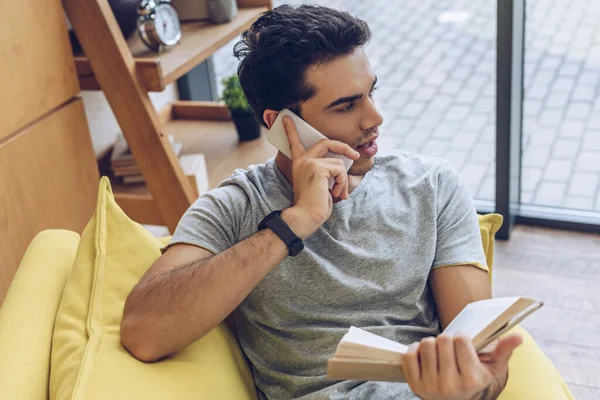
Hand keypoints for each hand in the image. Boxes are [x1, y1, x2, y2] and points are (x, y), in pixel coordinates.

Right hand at [280, 116, 358, 238]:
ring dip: (342, 179)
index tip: (286, 117)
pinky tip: (336, 193)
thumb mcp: (319, 184)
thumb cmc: (313, 205)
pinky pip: (339, 170)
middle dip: (343, 147)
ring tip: (337, 193)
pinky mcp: (318, 168)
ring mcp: (309, 163)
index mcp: (300, 164)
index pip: (294, 143)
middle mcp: (302, 160)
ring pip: (338, 163)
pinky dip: (342, 183)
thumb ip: (325, 171)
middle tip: (355, 155)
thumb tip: (341, 163)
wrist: (306, 216)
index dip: (291, 130)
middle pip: (326, 142)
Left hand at [401, 333, 522, 399]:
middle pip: (442, 339)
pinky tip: (425, 357)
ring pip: (426, 344)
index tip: (463, 343)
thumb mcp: (491, 368)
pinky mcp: (414, 385)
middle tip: (450, 349)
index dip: (461, 337)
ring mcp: (430, 387)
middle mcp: (451, 386)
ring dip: (431, 344)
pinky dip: (415, 350)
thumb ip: (504, 350)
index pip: (460, 340)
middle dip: (447, 339)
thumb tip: (518, 336)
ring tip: (439, 353)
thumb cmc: (472, 378)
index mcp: (472, 380)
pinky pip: (410, 354)